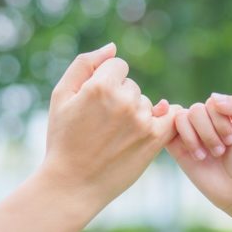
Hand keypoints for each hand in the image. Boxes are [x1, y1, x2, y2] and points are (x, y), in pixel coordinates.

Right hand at [43, 43, 180, 209]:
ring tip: (116, 135)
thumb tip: (113, 47)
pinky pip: (171, 116)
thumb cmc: (64, 138)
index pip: (118, 65)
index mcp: (100, 86)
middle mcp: (125, 100)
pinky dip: (165, 117)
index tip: (96, 100)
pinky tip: (152, 124)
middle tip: (103, 121)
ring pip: (147, 102)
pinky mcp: (155, 138)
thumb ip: (84, 64)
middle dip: (120, 96)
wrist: (73, 183)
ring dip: (136, 112)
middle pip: (132, 85)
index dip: (106, 80)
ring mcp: (142, 120)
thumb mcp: (60, 96)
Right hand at [167, 93, 231, 211]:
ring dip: (199, 137)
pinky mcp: (177, 146)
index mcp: (220, 112)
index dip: (221, 121)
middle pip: (196, 109)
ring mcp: (189, 132)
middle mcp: (203, 120)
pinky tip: (198, 155)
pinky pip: (170, 130)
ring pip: (182, 117)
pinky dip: (186, 139)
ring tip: (208, 155)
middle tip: (221, 150)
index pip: (212, 102)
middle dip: (210, 132)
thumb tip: (212, 97)